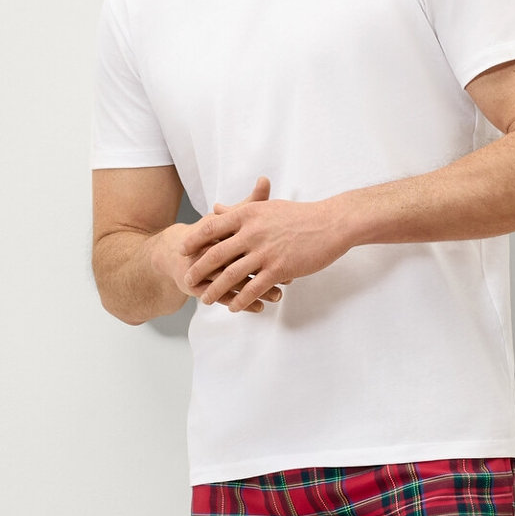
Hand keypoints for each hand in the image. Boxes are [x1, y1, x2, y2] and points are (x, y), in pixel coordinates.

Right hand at [146, 216, 287, 312]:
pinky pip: (224, 297)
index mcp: (219, 231)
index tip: (290, 250)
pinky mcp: (201, 287)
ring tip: (279, 296)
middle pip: (238, 260)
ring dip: (256, 291)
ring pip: (233, 281)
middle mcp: (210, 249)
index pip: (242, 235)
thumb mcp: (230, 217)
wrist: (173, 253)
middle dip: (264, 270)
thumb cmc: (209, 234)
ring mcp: (204, 270)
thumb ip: (250, 202)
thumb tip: (265, 180)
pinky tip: (261, 307)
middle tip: (289, 276)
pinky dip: (243, 303)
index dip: (266, 243)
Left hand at [182, 178, 350, 312]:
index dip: (195, 240)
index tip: (182, 250)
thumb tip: (217, 209)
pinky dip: (240, 300)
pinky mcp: (279, 269)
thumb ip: (239, 210)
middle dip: (199, 269)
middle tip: (187, 279)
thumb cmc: (300, 215)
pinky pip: (253, 289)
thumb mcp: (266, 207)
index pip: (212, 227)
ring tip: (204, 299)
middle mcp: (252, 233)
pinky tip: (232, 308)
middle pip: (216, 254)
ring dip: (215, 290)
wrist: (331, 223)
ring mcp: (265, 252)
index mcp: (248, 215)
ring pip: (232, 275)